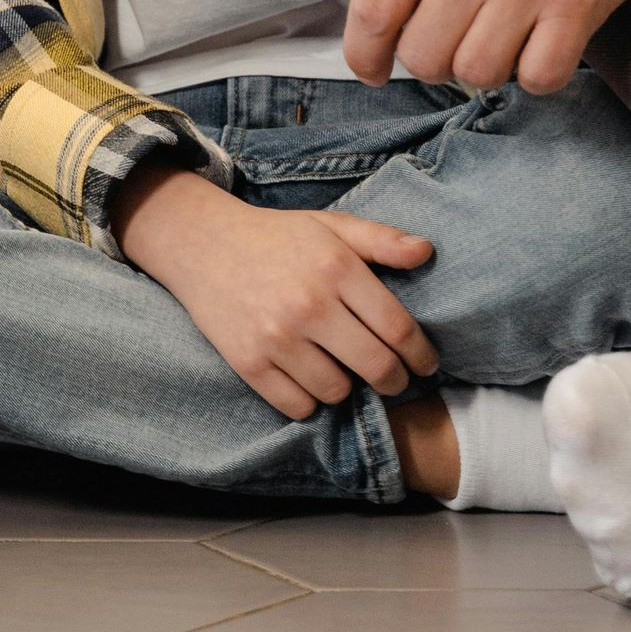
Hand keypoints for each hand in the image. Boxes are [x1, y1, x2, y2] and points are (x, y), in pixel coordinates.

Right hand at [114, 160, 439, 419]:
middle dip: (396, 380)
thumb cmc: (278, 236)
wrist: (204, 244)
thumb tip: (427, 252)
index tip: (426, 363)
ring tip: (343, 369)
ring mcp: (277, 338)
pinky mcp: (249, 363)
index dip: (421, 353)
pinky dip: (310, 399)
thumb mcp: (331, 225)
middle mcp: (310, 305)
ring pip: (337, 392)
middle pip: (376, 367)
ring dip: (348, 387)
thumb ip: (382, 240)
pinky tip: (310, 378)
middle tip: (396, 379)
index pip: (397, 327)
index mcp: (337, 268)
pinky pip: (298, 406)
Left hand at [326, 0, 630, 95]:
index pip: (372, 8)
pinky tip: (547, 42)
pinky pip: (541, 76)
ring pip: (476, 73)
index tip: (370, 69)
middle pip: (422, 55)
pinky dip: (540, 73)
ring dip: (487, 67)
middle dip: (432, 59)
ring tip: (505, 35)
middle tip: (457, 37)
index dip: (361, 53)